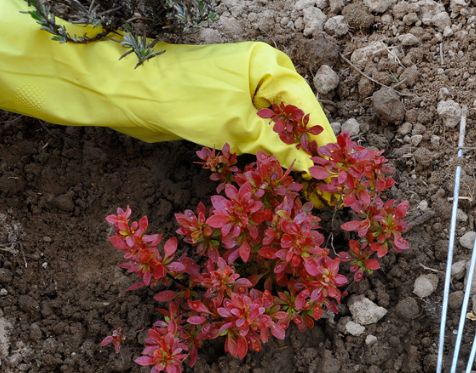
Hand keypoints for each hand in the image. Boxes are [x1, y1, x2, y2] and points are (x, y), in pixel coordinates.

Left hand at [0, 0, 334, 170]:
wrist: (127, 94)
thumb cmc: (183, 99)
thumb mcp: (238, 127)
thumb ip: (279, 150)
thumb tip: (314, 170)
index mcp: (269, 66)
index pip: (309, 108)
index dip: (323, 144)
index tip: (337, 176)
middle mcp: (261, 76)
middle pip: (297, 121)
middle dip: (308, 156)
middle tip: (323, 191)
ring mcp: (245, 94)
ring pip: (278, 132)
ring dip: (288, 161)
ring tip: (305, 192)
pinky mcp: (229, 112)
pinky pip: (258, 137)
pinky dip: (267, 158)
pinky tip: (277, 180)